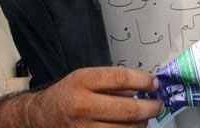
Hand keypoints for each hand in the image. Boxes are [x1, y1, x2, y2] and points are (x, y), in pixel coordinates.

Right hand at [34, 67, 162, 126]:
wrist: (41, 116)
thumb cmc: (68, 94)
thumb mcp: (86, 78)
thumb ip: (114, 82)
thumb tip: (144, 88)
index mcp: (83, 82)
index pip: (121, 79)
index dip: (143, 81)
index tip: (155, 83)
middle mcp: (82, 106)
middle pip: (127, 110)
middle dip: (150, 108)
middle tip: (158, 105)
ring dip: (141, 124)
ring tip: (144, 118)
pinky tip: (131, 127)